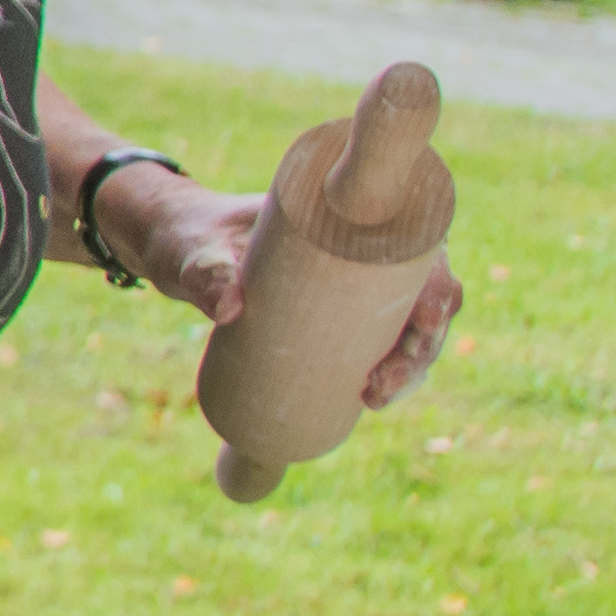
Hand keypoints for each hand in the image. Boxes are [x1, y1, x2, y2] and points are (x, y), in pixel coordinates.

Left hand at [98, 164, 462, 408]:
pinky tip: (372, 398)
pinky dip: (387, 371)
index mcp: (351, 216)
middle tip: (380, 386)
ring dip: (409, 368)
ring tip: (373, 398)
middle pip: (424, 299)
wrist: (177, 249)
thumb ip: (206, 272)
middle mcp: (364, 249)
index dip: (438, 289)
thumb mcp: (196, 250)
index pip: (423, 249)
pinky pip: (379, 343)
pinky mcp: (337, 314)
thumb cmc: (194, 237)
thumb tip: (229, 310)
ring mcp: (355, 285)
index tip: (424, 322)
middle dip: (420, 347)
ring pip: (407, 328)